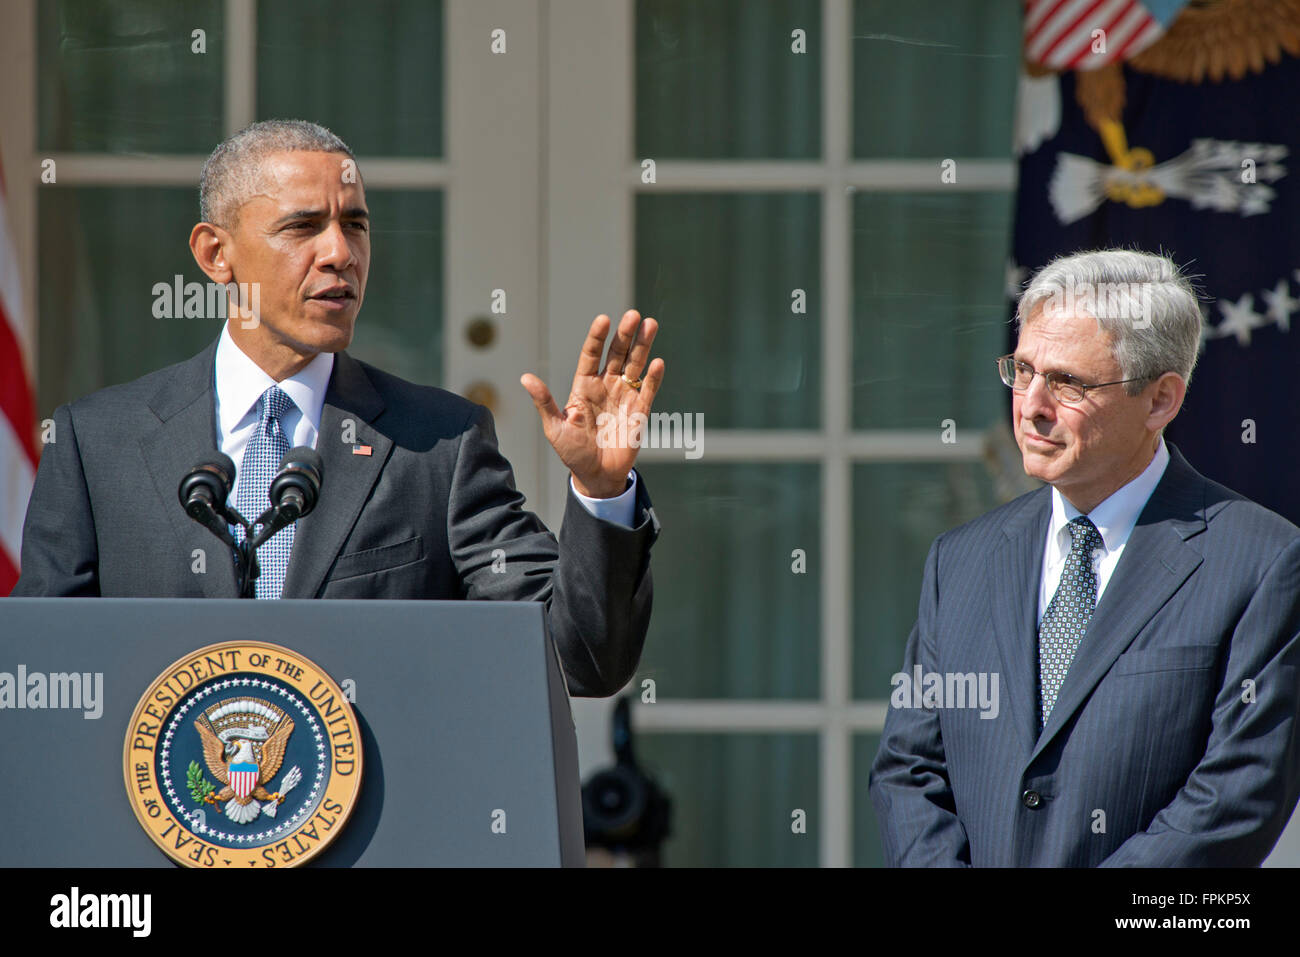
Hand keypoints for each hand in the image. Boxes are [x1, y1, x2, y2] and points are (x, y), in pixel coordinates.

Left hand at [521, 310, 664, 497]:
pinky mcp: (640, 411)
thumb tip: (525, 378)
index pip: (591, 355)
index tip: (603, 319)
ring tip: (650, 323)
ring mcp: (624, 396)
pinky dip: (653, 377)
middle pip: (617, 354)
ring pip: (635, 365)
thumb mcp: (555, 428)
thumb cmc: (572, 452)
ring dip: (642, 345)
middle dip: (625, 335)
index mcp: (584, 386)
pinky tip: (656, 363)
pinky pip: (648, 390)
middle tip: (633, 315)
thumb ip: (545, 402)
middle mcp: (606, 386)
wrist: (596, 475)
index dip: (597, 338)